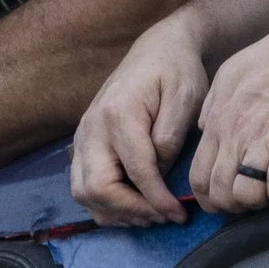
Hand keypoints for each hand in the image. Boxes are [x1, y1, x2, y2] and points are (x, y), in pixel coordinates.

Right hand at [69, 22, 208, 226]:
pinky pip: (83, 185)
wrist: (157, 49)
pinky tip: (131, 207)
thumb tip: (159, 172)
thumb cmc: (177, 71)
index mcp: (118, 114)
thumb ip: (172, 135)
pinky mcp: (82, 144)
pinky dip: (103, 204)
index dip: (157, 200)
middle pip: (96, 189)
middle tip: (162, 218)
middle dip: (131, 211)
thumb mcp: (186, 96)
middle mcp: (91, 128)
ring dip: (114, 212)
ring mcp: (82, 136)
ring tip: (149, 216)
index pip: (136, 171)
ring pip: (83, 193)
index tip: (179, 214)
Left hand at [185, 18, 268, 214]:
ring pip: (246, 194)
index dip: (209, 199)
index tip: (225, 201)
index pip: (198, 178)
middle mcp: (238, 131)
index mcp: (220, 118)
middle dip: (232, 207)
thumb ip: (213, 104)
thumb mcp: (233, 71)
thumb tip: (203, 129)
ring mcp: (268, 135)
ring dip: (258, 203)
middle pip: (219, 192)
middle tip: (250, 201)